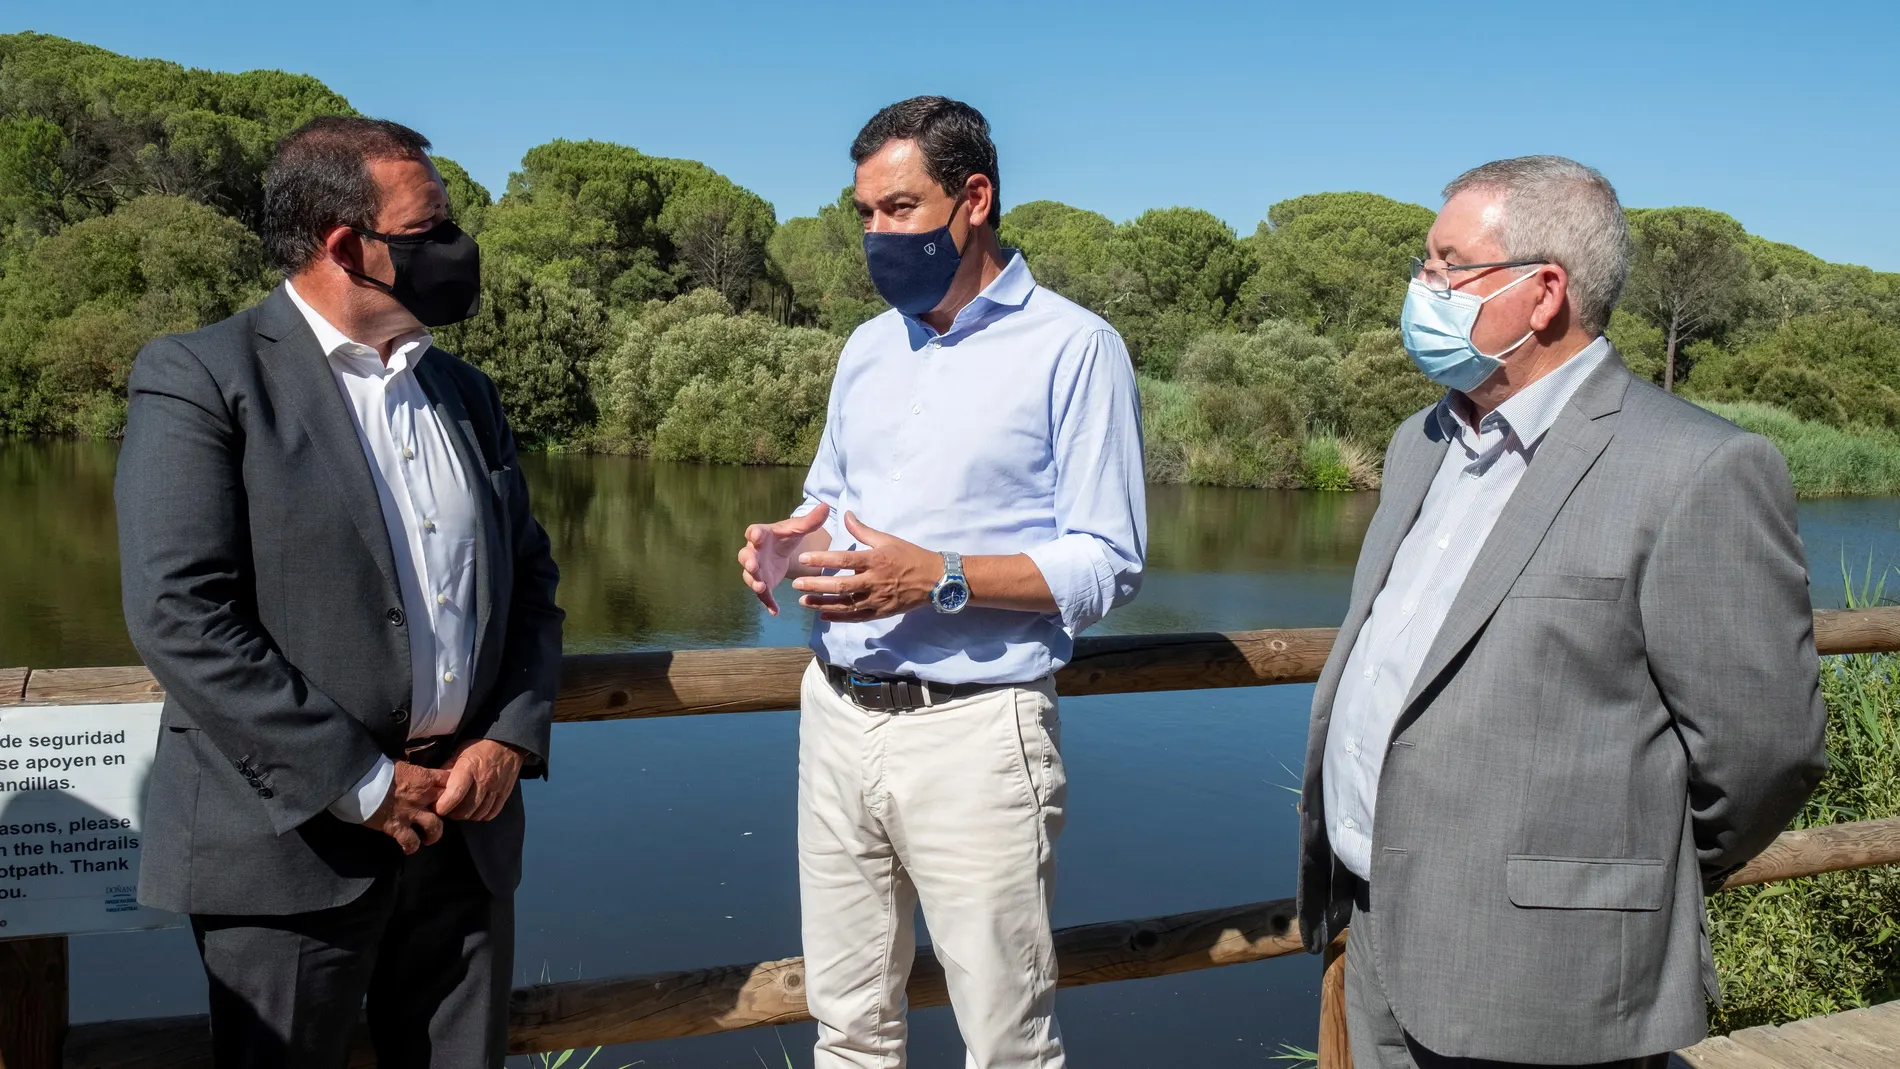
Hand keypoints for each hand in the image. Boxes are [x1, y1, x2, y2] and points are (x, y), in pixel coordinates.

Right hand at [368, 761, 450, 853]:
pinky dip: (411, 846)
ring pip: (435, 827)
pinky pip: (410, 841)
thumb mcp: (403, 765)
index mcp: (425, 778)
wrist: (358, 780)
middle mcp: (423, 797)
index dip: (454, 787)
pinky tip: (409, 848)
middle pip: (449, 805)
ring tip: (429, 837)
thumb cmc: (377, 768)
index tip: (451, 792)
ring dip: (434, 834)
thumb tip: (419, 776)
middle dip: (448, 811)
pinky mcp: (397, 827)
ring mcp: (411, 813)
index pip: (450, 782)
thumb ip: (416, 773)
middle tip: (442, 816)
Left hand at [435, 739, 526, 821]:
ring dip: (466, 816)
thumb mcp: (459, 752)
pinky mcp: (505, 793)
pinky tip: (475, 810)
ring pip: (478, 814)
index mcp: (468, 768)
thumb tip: (436, 787)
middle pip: (466, 809)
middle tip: (447, 809)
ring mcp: (496, 788)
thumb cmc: (478, 746)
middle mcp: (483, 780)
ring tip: (460, 810)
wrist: (507, 742)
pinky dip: (481, 816)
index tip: (436, 807)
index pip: (454, 795)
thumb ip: (447, 770)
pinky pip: (491, 813)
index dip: (443, 806)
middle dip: (452, 813)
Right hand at [738, 504, 829, 614]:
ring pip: (750, 576)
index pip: (754, 532)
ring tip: (761, 587)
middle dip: (748, 561)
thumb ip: (810, 520)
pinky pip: (762, 594)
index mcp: (761, 534)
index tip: (755, 535)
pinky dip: (767, 602)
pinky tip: (774, 611)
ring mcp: (756, 569)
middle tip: (753, 565)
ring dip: (754, 581)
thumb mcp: (798, 529)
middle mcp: (754, 552)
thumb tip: (825, 506)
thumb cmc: (786, 536)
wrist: (782, 551)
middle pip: (746, 556)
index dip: (754, 534)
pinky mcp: (763, 582)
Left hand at [791, 512, 941, 621]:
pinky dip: (839, 617)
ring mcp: (877, 599)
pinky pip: (856, 617)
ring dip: (823, 603)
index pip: (844, 560)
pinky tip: (823, 615)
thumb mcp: (888, 539)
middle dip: (816, 586)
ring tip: (804, 602)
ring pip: (845, 604)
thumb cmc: (910, 556)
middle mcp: (874, 581)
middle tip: (797, 584)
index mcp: (875, 560)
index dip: (822, 560)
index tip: (804, 559)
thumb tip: (845, 514)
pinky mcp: (881, 612)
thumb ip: (863, 531)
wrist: (935, 580)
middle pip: (840, 585)